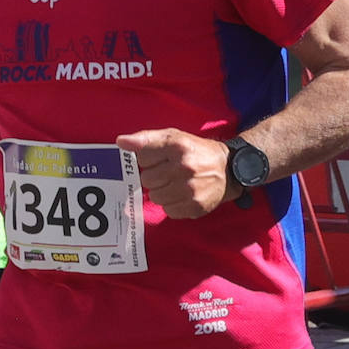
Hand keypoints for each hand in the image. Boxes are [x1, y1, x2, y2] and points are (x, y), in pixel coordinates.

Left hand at [116, 128, 231, 218]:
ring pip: (156, 197)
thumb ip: (145, 138)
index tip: (161, 159)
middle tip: (169, 172)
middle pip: (147, 180)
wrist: (228, 169)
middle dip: (155, 177)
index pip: (142, 158)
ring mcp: (190, 189)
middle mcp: (184, 167)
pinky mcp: (195, 206)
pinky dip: (173, 204)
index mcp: (177, 146)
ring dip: (163, 192)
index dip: (149, 159)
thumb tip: (120, 141)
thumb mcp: (173, 137)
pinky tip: (183, 195)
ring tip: (177, 184)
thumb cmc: (196, 151)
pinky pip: (168, 211)